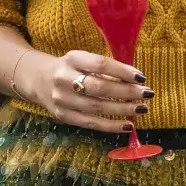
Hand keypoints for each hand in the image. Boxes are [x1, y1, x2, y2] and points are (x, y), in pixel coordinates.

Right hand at [20, 48, 152, 133]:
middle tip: (147, 94)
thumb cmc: (71, 69)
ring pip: (97, 107)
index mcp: (72, 59)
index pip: (100, 64)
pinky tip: (128, 125)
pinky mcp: (63, 116)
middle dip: (126, 92)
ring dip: (122, 109)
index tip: (141, 77)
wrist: (39, 79)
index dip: (123, 71)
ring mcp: (62, 99)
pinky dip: (111, 126)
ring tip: (141, 109)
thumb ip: (105, 70)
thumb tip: (134, 82)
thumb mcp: (83, 61)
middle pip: (100, 87)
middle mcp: (64, 78)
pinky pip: (90, 123)